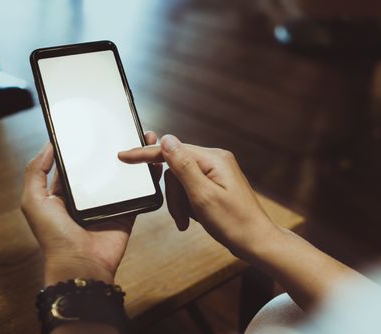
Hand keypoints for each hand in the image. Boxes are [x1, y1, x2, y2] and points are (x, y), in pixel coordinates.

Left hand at [21, 132, 161, 285]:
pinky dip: (148, 179)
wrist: (83, 265)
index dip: (86, 146)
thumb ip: (36, 172)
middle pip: (103, 167)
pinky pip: (139, 192)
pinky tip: (154, 164)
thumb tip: (49, 144)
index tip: (96, 127)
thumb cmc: (55, 236)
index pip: (76, 163)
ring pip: (123, 176)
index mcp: (65, 192)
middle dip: (114, 148)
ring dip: (134, 159)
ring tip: (145, 139)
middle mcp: (88, 197)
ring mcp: (109, 204)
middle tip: (126, 128)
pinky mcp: (127, 212)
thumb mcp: (34, 201)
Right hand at [118, 134, 279, 257]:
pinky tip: (194, 219)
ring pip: (180, 182)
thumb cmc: (234, 222)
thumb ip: (183, 166)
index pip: (172, 150)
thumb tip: (166, 139)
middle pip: (175, 169)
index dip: (146, 154)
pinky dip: (187, 205)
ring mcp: (216, 172)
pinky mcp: (215, 184)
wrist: (256, 241)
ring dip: (179, 204)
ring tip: (188, 221)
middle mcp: (215, 161)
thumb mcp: (203, 196)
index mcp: (214, 159)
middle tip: (180, 217)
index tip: (124, 156)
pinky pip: (190, 189)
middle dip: (173, 195)